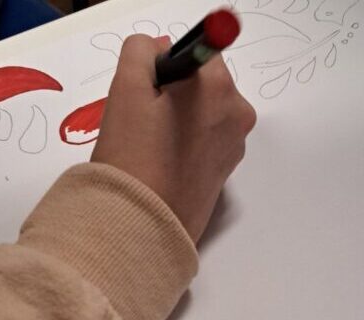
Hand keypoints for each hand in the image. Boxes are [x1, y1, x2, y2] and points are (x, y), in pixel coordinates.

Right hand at [91, 35, 256, 242]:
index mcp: (219, 88)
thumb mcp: (126, 88)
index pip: (194, 53)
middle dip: (173, 96)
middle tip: (143, 123)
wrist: (142, 227)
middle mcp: (237, 115)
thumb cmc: (132, 157)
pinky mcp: (225, 175)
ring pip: (203, 115)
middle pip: (202, 85)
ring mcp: (234, 148)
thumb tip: (158, 49)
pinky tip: (161, 165)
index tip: (147, 93)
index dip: (165, 68)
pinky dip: (185, 146)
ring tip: (150, 148)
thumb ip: (142, 51)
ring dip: (178, 121)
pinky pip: (204, 144)